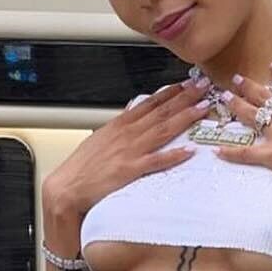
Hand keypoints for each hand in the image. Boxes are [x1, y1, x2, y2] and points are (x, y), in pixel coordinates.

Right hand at [43, 79, 208, 218]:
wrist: (67, 187)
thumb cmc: (83, 167)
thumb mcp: (102, 138)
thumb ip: (120, 125)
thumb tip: (131, 110)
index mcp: (120, 125)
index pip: (150, 103)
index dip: (170, 92)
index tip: (187, 83)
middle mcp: (127, 134)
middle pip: (161, 112)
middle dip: (185, 97)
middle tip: (204, 86)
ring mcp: (130, 151)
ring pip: (163, 130)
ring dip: (185, 118)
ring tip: (204, 107)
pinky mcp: (130, 170)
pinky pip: (156, 161)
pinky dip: (173, 155)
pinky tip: (189, 151)